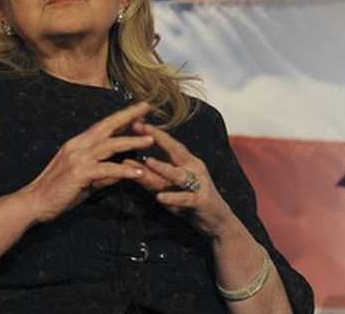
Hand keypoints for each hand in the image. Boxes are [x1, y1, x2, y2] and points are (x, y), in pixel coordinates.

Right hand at [18, 102, 153, 223]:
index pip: (102, 126)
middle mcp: (77, 146)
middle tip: (146, 107)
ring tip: (150, 140)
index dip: (120, 117)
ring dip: (132, 141)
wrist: (34, 203)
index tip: (137, 110)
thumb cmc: (58, 193)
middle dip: (128, 116)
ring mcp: (78, 158)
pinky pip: (107, 169)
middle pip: (107, 126)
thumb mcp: (85, 180)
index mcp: (77, 144)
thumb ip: (103, 174)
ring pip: (110, 145)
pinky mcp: (79, 173)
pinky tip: (138, 173)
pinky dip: (124, 170)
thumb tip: (122, 172)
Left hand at [128, 122, 235, 237]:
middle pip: (175, 151)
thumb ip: (150, 174)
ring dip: (163, 167)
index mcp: (187, 162)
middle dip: (158, 139)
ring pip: (178, 174)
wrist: (218, 222)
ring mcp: (199, 184)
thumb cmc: (190, 200)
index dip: (153, 132)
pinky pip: (185, 198)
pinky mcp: (201, 201)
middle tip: (140, 130)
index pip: (169, 143)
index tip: (136, 121)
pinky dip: (173, 197)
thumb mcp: (168, 186)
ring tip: (148, 161)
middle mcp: (194, 168)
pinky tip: (159, 198)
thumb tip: (126, 161)